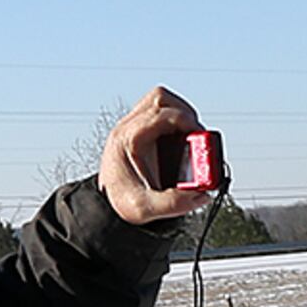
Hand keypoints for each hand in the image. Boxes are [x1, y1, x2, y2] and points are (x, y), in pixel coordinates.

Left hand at [97, 85, 217, 226]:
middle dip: (185, 113)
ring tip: (192, 137)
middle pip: (159, 99)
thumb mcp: (144, 207)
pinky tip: (182, 141)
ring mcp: (133, 126)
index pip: (160, 113)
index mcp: (127, 138)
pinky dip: (175, 121)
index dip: (186, 121)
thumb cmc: (120, 201)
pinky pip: (160, 113)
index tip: (201, 139)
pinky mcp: (140, 131)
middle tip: (199, 136)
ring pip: (159, 101)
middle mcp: (128, 127)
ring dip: (180, 114)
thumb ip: (173, 203)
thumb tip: (201, 194)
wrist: (105, 203)